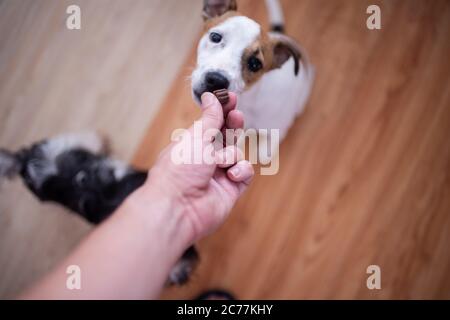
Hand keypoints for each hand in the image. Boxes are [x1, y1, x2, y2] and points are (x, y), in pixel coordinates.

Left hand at [146, 92, 253, 240]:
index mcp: (192, 144)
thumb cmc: (179, 170)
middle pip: (227, 136)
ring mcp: (219, 174)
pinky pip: (245, 172)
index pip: (212, 123)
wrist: (178, 207)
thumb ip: (210, 118)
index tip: (230, 97)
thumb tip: (210, 97)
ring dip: (231, 154)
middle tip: (236, 115)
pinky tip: (231, 175)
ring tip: (219, 163)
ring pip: (237, 153)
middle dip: (233, 125)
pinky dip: (240, 170)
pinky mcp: (231, 189)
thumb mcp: (195, 137)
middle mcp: (205, 158)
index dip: (222, 110)